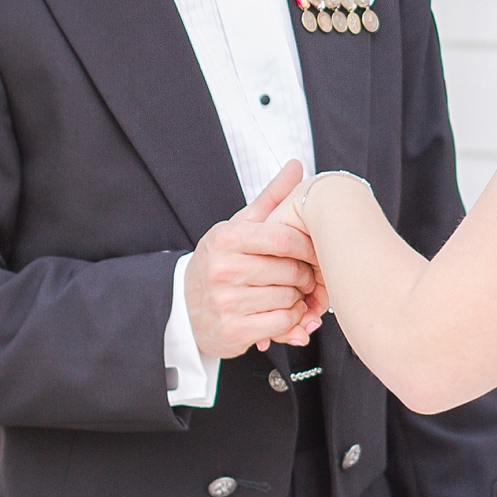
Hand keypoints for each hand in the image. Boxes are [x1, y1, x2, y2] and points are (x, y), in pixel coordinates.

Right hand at [186, 161, 322, 357]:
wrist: (182, 308)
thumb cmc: (219, 262)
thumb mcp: (237, 227)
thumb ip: (270, 198)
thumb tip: (296, 165)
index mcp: (226, 238)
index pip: (284, 238)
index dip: (308, 246)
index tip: (314, 251)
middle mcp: (223, 269)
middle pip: (290, 270)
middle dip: (306, 275)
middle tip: (308, 275)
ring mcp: (227, 302)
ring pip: (289, 298)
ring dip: (299, 298)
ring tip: (294, 293)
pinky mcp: (234, 331)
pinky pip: (282, 323)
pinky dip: (292, 320)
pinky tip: (285, 312)